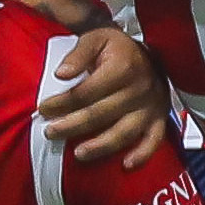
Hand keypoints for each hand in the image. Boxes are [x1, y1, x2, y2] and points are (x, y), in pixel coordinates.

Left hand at [40, 28, 169, 163]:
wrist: (149, 54)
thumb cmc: (118, 48)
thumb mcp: (96, 39)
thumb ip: (78, 54)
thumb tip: (61, 74)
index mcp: (123, 67)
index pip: (88, 91)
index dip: (63, 102)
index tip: (44, 109)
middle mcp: (140, 88)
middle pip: (101, 113)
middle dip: (73, 126)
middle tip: (51, 132)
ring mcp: (151, 106)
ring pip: (124, 131)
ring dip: (101, 146)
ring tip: (79, 154)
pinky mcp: (160, 118)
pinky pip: (154, 140)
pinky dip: (142, 154)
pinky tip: (126, 165)